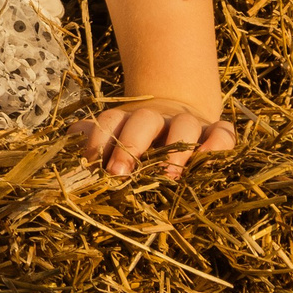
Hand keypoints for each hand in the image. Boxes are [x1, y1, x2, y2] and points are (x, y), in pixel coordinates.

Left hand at [79, 97, 234, 179]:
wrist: (177, 119)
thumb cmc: (140, 141)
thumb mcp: (116, 139)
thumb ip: (95, 139)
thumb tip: (70, 138)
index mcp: (128, 119)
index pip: (111, 121)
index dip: (99, 140)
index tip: (91, 164)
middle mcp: (159, 117)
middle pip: (144, 119)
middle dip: (131, 145)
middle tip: (120, 174)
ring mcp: (189, 123)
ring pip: (184, 125)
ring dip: (176, 148)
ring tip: (170, 175)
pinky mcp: (215, 133)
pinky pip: (222, 133)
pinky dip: (218, 143)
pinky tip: (208, 159)